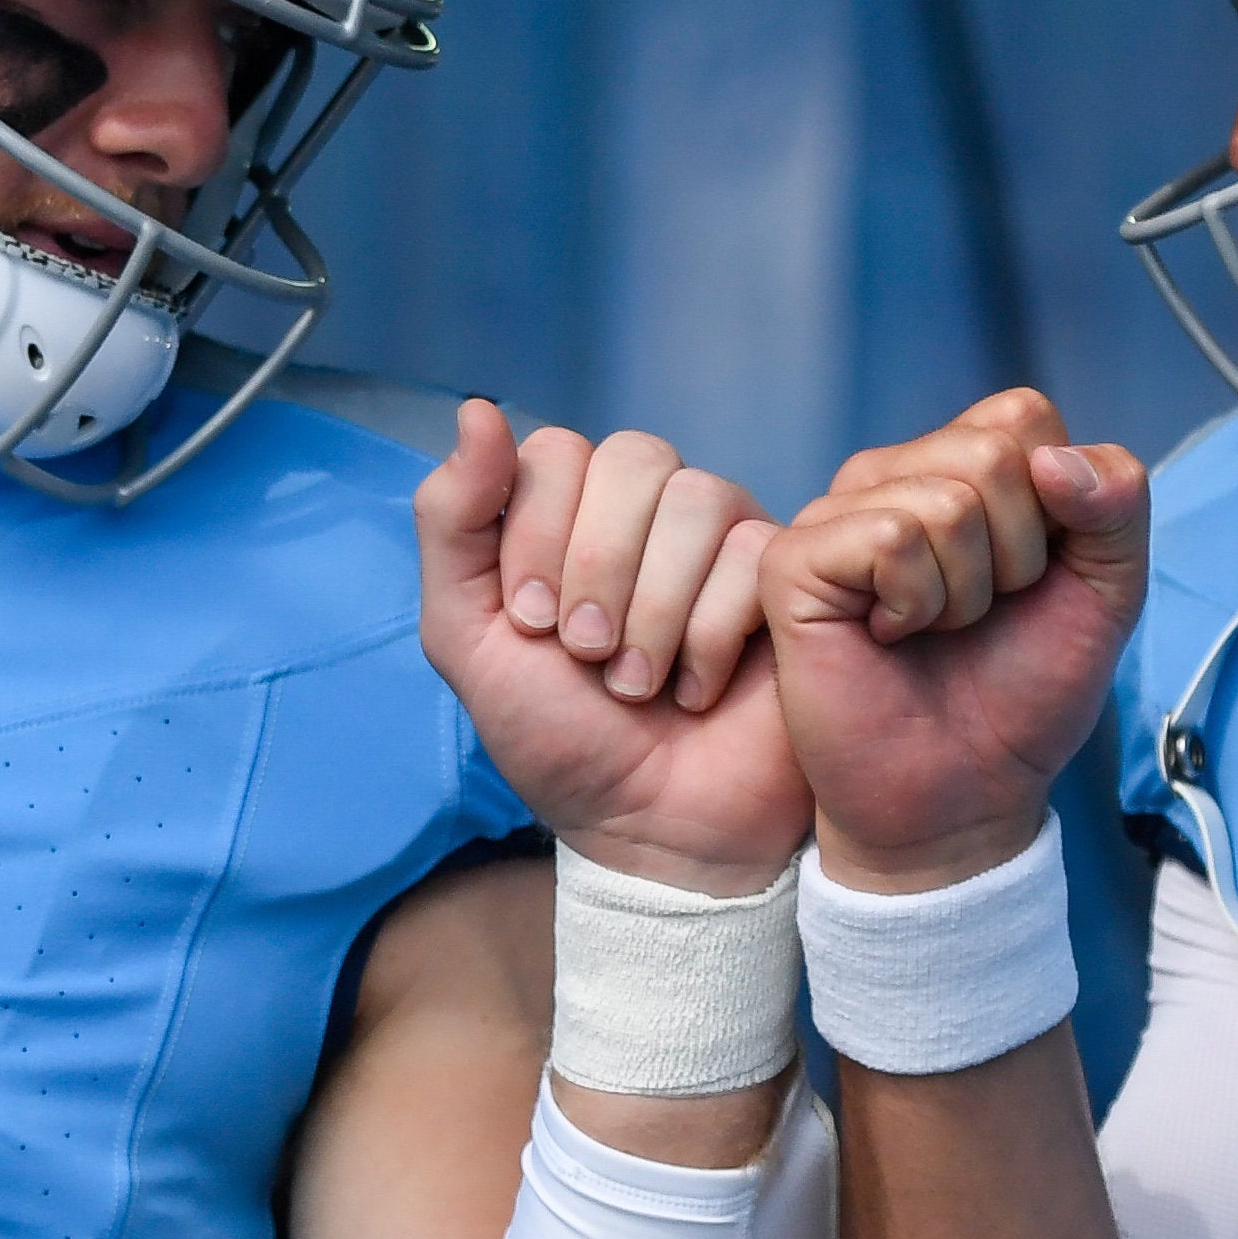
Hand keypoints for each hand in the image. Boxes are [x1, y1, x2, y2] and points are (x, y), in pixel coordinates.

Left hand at [417, 401, 805, 891]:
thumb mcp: (469, 637)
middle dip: (598, 570)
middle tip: (588, 658)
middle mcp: (649, 509)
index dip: (539, 537)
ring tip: (638, 684)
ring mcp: (723, 538)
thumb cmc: (562, 739)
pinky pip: (753, 553)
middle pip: (632, 460)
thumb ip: (453, 521)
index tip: (533, 628)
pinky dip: (711, 638)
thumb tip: (477, 408)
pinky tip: (698, 690)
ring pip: (696, 499)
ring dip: (654, 611)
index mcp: (572, 511)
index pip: (556, 452)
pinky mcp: (784, 577)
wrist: (651, 830)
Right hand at [759, 390, 1147, 891]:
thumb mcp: (1108, 591)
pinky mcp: (794, 560)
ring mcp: (838, 514)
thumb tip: (1054, 459)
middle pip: (993, 452)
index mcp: (958, 468)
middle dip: (1018, 556)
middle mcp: (892, 477)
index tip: (1033, 576)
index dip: (1057, 504)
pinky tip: (890, 635)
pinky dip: (916, 602)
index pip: (1023, 414)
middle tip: (981, 615)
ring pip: (946, 498)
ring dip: (966, 592)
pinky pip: (891, 535)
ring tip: (936, 630)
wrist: (964, 795)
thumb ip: (1118, 505)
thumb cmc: (1021, 694)